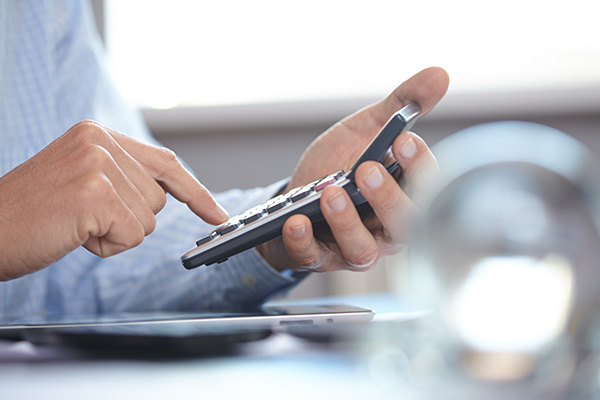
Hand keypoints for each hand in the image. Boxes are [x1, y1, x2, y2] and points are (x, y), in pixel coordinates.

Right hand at [0, 121, 228, 279]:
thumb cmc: (31, 214)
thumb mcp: (81, 181)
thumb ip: (122, 176)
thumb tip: (165, 192)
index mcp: (97, 134)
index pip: (165, 162)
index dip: (194, 191)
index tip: (215, 214)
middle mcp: (100, 141)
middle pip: (158, 197)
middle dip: (128, 219)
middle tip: (81, 216)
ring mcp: (98, 165)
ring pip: (148, 219)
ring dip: (115, 232)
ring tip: (74, 223)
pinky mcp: (95, 193)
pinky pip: (133, 235)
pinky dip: (107, 246)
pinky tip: (75, 234)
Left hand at [257, 67, 449, 271]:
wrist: (297, 193)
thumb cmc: (339, 164)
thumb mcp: (367, 130)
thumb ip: (401, 106)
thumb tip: (440, 74)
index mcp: (405, 196)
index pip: (426, 188)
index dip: (419, 166)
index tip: (404, 140)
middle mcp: (386, 229)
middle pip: (402, 226)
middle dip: (387, 198)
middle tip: (367, 169)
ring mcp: (353, 247)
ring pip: (363, 250)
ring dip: (346, 222)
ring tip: (330, 193)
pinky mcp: (320, 258)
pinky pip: (315, 258)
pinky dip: (304, 242)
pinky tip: (296, 221)